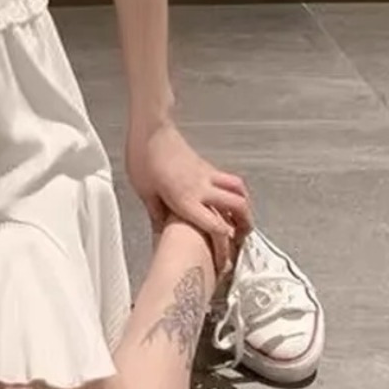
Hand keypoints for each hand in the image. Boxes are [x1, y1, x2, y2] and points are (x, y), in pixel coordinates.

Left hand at [125, 120, 253, 275]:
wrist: (150, 128)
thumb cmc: (143, 158)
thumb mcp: (144, 191)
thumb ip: (157, 215)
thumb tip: (160, 236)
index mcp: (186, 199)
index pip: (216, 227)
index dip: (224, 246)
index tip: (224, 260)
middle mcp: (202, 188)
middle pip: (238, 207)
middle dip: (246, 226)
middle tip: (241, 240)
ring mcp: (207, 175)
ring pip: (239, 190)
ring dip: (245, 206)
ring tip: (241, 219)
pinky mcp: (206, 166)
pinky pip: (229, 180)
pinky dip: (235, 193)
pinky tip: (225, 200)